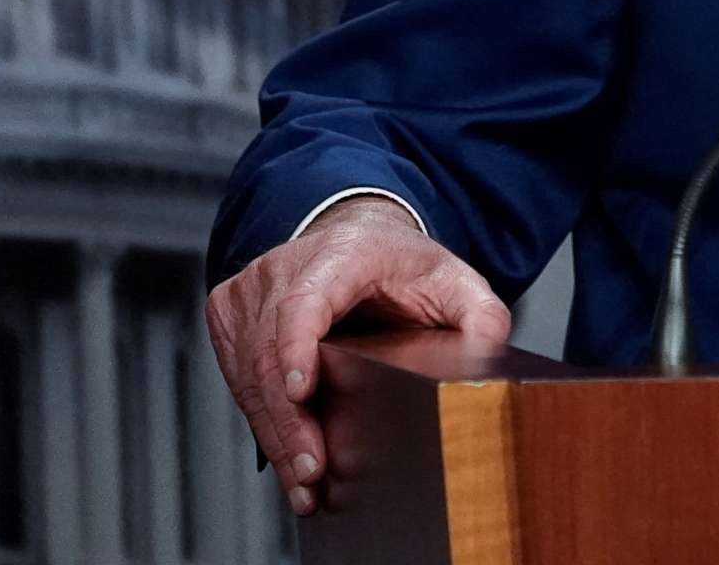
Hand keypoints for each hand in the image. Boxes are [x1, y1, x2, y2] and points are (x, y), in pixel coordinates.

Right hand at [204, 196, 509, 516]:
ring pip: (247, 370)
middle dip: (290, 418)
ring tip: (302, 478)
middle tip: (311, 470)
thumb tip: (487, 362)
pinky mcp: (231, 312)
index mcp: (344, 253)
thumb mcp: (456, 282)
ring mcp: (252, 288)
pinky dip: (259, 417)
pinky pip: (236, 373)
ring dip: (274, 430)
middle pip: (270, 349)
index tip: (300, 391)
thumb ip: (483, 318)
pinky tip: (284, 451)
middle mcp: (287, 265)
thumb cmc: (402, 265)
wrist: (359, 240)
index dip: (296, 346)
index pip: (306, 300)